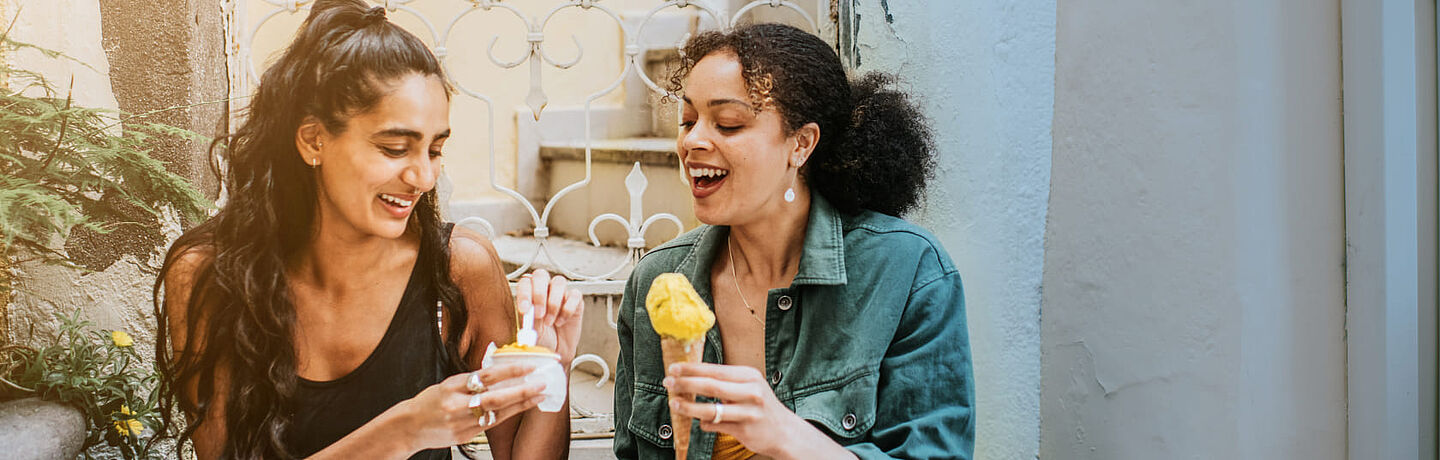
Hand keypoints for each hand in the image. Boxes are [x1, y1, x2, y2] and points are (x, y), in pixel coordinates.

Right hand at [398, 364, 545, 451]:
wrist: (409, 426)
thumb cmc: (429, 402)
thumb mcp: (448, 384)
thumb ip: (472, 379)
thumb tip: (500, 370)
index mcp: (452, 386)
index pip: (487, 375)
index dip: (511, 370)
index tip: (530, 365)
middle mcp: (457, 404)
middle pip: (495, 397)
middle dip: (522, 390)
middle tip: (541, 382)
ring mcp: (461, 422)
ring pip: (497, 413)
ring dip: (521, 403)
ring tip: (538, 395)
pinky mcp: (465, 435)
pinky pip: (491, 424)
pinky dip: (508, 414)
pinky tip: (520, 408)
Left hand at [515, 269, 584, 364]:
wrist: (556, 351)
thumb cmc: (540, 339)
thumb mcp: (530, 332)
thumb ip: (529, 319)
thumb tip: (530, 309)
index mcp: (529, 293)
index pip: (525, 282)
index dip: (524, 294)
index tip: (525, 310)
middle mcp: (544, 289)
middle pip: (541, 275)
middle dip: (539, 294)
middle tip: (539, 314)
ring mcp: (560, 293)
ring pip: (559, 282)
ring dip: (553, 303)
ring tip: (550, 321)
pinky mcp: (575, 300)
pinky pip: (574, 295)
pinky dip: (568, 309)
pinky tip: (561, 321)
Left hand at [665, 363, 835, 459]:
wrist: (784, 432)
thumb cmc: (760, 406)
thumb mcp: (749, 386)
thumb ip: (725, 381)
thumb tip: (692, 375)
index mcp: (749, 376)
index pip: (715, 369)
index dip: (692, 369)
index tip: (673, 368)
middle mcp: (751, 392)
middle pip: (711, 386)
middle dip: (686, 384)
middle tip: (668, 383)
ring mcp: (748, 412)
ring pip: (711, 409)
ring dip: (688, 407)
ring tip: (674, 404)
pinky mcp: (744, 430)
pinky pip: (716, 426)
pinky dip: (704, 424)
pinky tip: (699, 422)